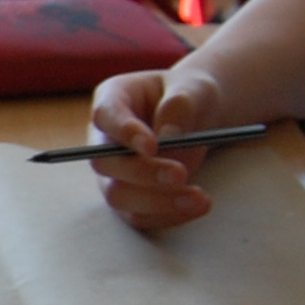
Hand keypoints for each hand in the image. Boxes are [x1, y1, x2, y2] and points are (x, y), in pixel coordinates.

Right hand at [83, 69, 233, 229]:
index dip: (124, 133)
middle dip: (142, 173)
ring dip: (157, 202)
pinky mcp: (130, 197)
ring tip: (198, 199)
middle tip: (180, 173)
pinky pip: (138, 216)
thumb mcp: (194, 88)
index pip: (105, 116)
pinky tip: (195, 207)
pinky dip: (167, 216)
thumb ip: (180, 105)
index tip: (152, 146)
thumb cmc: (191, 95)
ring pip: (118, 195)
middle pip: (106, 163)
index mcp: (112, 100)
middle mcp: (104, 139)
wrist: (199, 116)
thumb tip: (168, 136)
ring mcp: (114, 171)